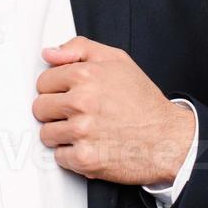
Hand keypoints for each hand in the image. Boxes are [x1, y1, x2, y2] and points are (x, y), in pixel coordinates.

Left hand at [33, 36, 195, 184]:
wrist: (167, 138)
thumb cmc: (143, 101)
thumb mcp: (117, 60)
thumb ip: (79, 49)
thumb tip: (48, 53)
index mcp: (86, 75)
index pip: (43, 81)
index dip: (56, 89)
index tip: (70, 95)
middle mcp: (81, 102)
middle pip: (39, 108)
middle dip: (55, 112)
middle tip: (77, 114)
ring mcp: (82, 131)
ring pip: (46, 134)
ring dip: (62, 135)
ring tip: (85, 131)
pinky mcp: (84, 158)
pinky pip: (59, 157)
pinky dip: (72, 156)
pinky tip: (90, 146)